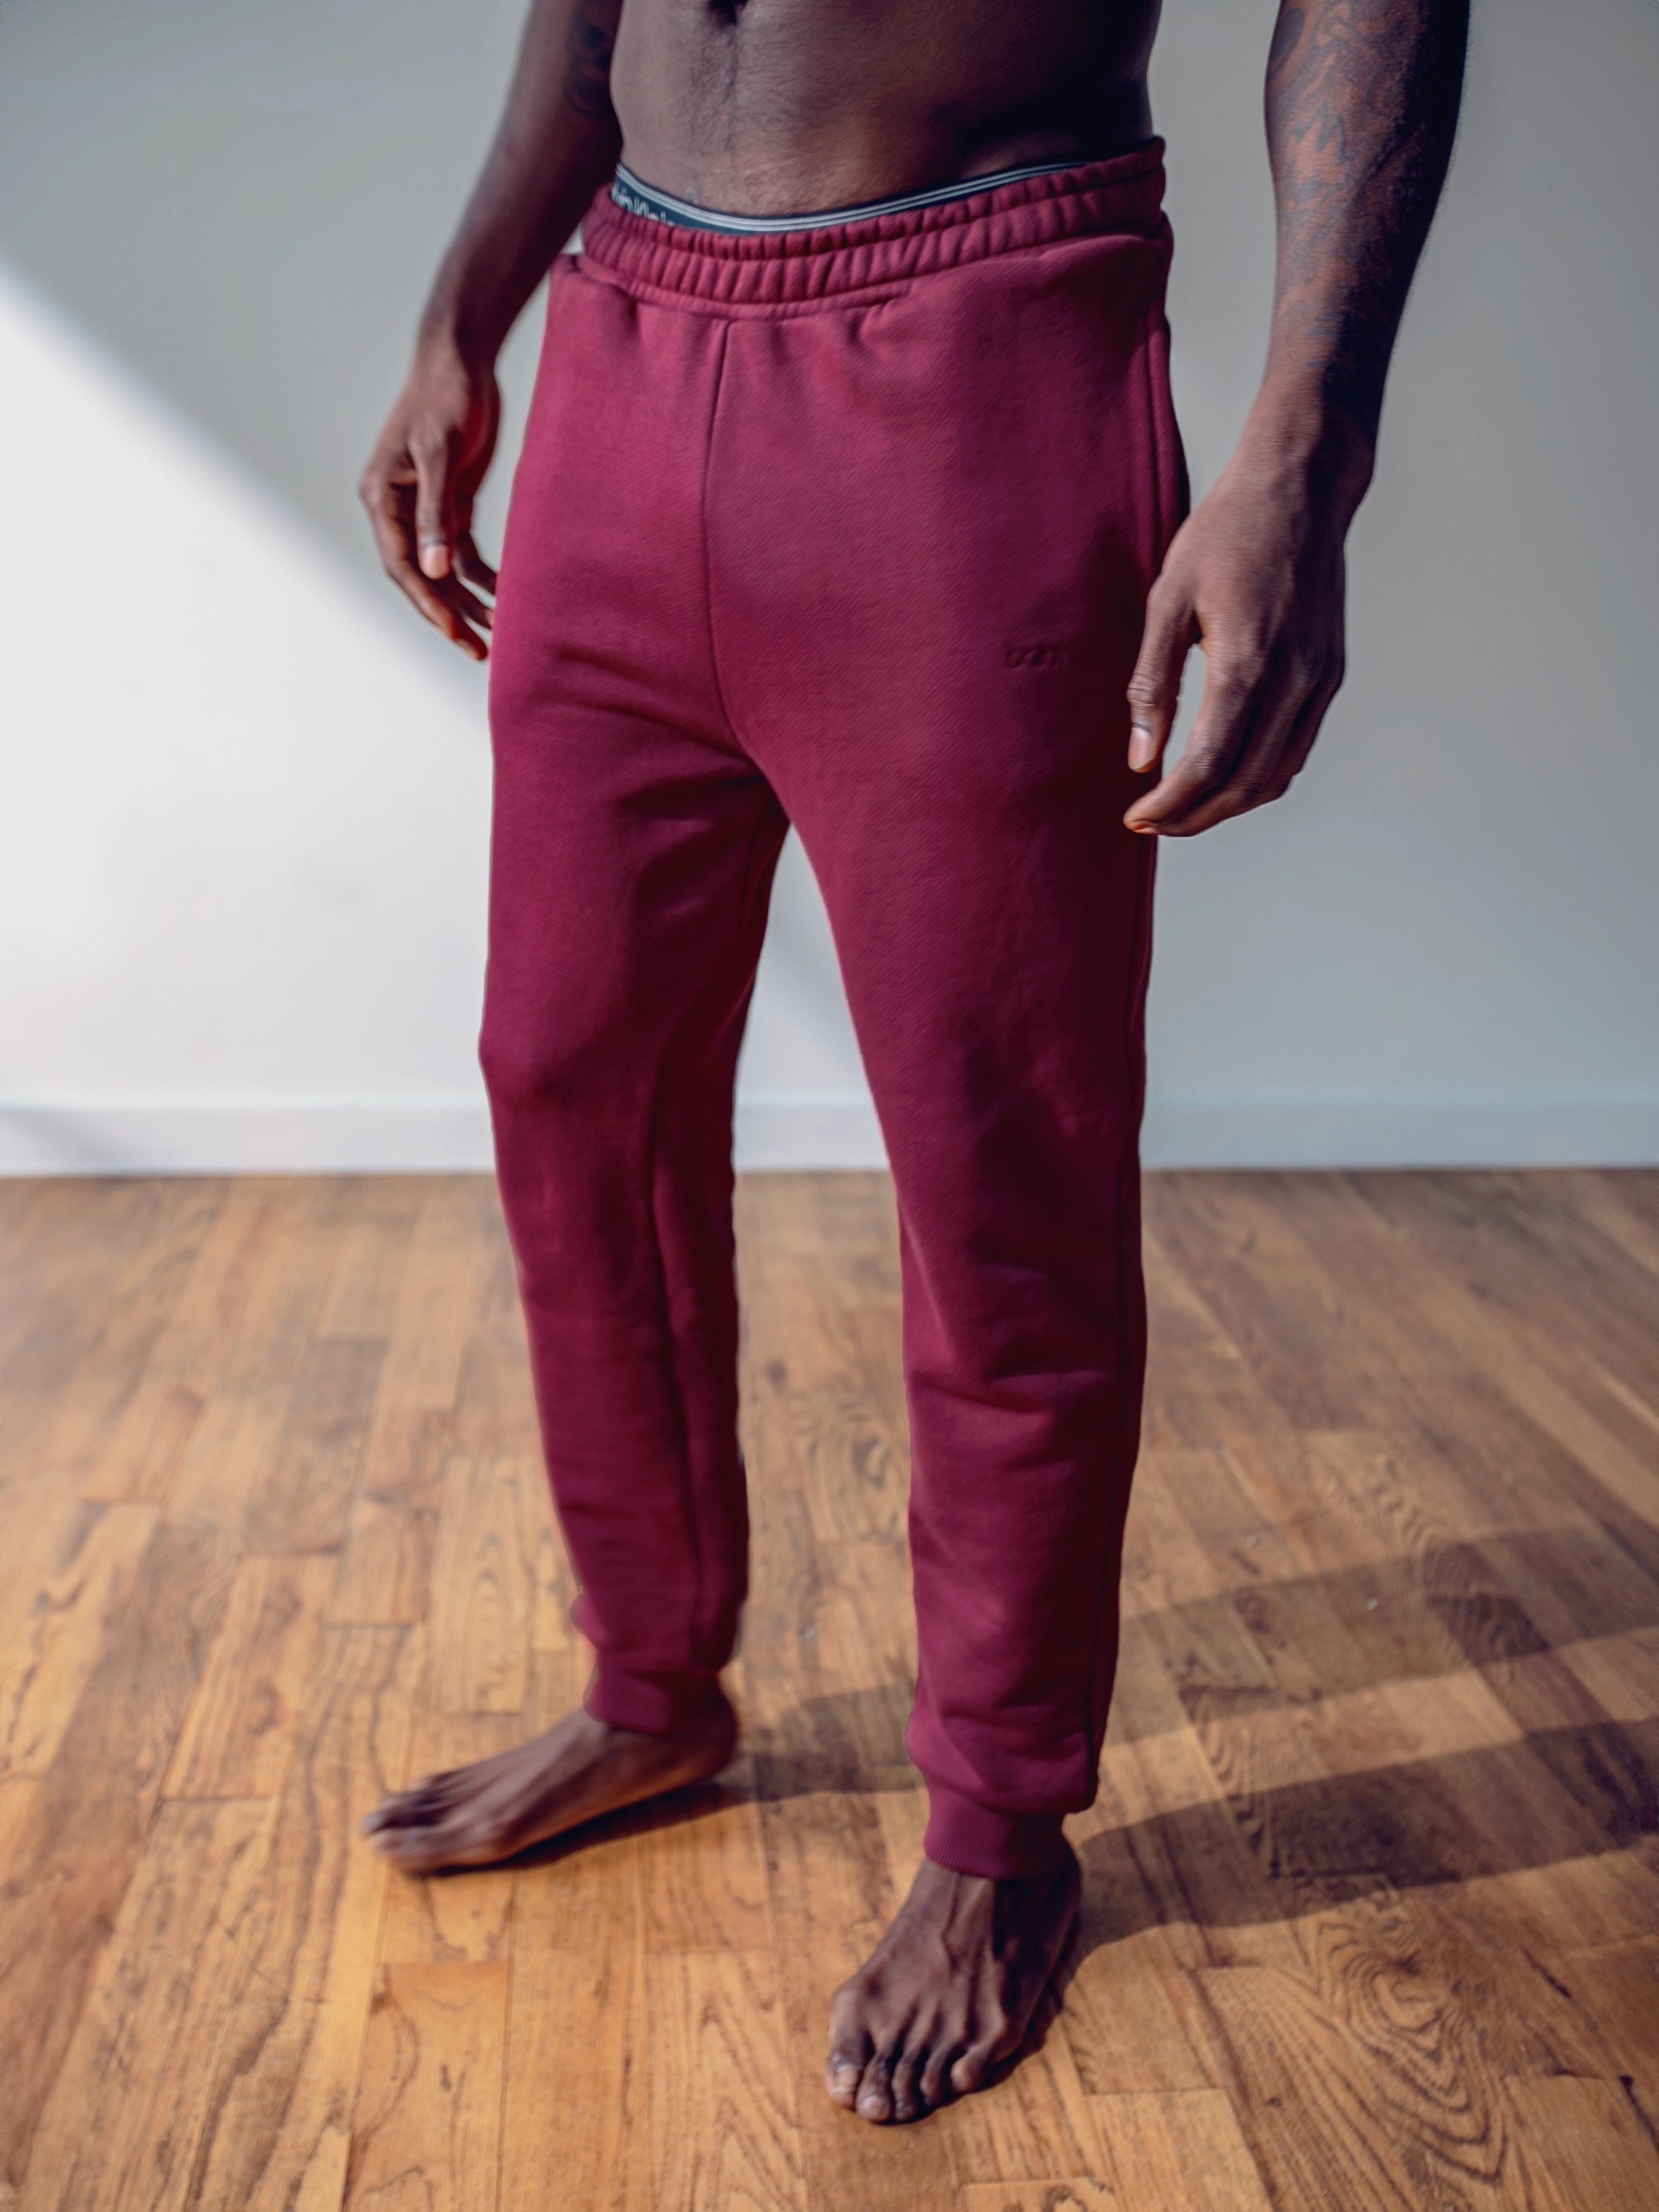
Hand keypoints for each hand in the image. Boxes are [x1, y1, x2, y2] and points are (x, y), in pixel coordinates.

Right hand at [359, 333, 501, 659]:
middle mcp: (397, 508)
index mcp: (382, 498)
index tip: (455, 633)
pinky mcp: (450, 501)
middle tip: (479, 651)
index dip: (427, 603)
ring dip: (467, 600)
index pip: (402, 565)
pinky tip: (504, 596)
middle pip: (421, 577)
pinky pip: (463, 551)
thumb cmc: (446, 396)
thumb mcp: (440, 453)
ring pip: (442, 569)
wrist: (463, 357)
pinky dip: (481, 575)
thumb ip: (436, 513)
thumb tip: (433, 571)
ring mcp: (424, 507)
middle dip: (448, 614)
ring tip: (497, 634)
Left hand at [1123, 432, 1358, 835]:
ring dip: (1228, 805)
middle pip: (1244, 784)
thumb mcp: (1167, 599)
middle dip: (1194, 816)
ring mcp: (1320, 680)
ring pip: (1276, 776)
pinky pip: (1296, 748)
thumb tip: (1140, 759)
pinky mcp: (1331, 675)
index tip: (1137, 817)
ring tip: (1183, 807)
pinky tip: (1223, 774)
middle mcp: (1293, 680)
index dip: (1170, 803)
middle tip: (1153, 823)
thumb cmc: (1226, 534)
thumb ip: (1152, 683)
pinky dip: (1259, 777)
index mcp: (1246, 661)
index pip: (1207, 764)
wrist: (1300, 490)